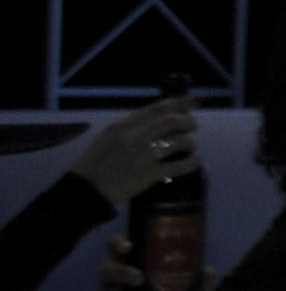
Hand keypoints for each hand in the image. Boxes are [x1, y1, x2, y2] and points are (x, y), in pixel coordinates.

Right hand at [64, 97, 195, 211]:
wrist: (85, 189)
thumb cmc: (96, 163)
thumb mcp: (108, 137)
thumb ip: (131, 126)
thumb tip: (160, 117)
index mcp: (122, 125)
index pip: (157, 108)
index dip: (180, 102)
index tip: (193, 101)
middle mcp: (133, 137)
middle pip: (173, 121)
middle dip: (188, 122)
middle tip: (192, 127)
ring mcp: (142, 156)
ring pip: (180, 141)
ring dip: (191, 142)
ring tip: (190, 146)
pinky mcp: (148, 175)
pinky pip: (180, 166)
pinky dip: (193, 162)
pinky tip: (196, 161)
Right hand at [85, 234, 201, 290]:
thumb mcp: (178, 290)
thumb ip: (192, 281)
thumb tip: (209, 273)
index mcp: (127, 266)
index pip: (114, 247)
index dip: (117, 242)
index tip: (129, 246)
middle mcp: (110, 281)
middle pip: (106, 270)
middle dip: (121, 272)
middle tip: (140, 278)